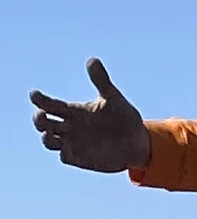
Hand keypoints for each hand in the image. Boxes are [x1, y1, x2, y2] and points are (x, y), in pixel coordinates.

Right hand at [31, 60, 151, 172]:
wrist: (138, 141)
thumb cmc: (123, 117)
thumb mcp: (112, 98)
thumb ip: (101, 81)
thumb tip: (92, 60)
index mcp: (73, 111)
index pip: (50, 104)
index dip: (40, 100)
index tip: (35, 94)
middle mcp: (69, 127)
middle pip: (44, 123)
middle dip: (38, 119)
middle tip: (41, 114)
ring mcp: (73, 143)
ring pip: (49, 141)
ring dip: (46, 137)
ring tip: (48, 131)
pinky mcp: (80, 158)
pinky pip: (65, 157)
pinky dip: (62, 153)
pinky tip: (65, 148)